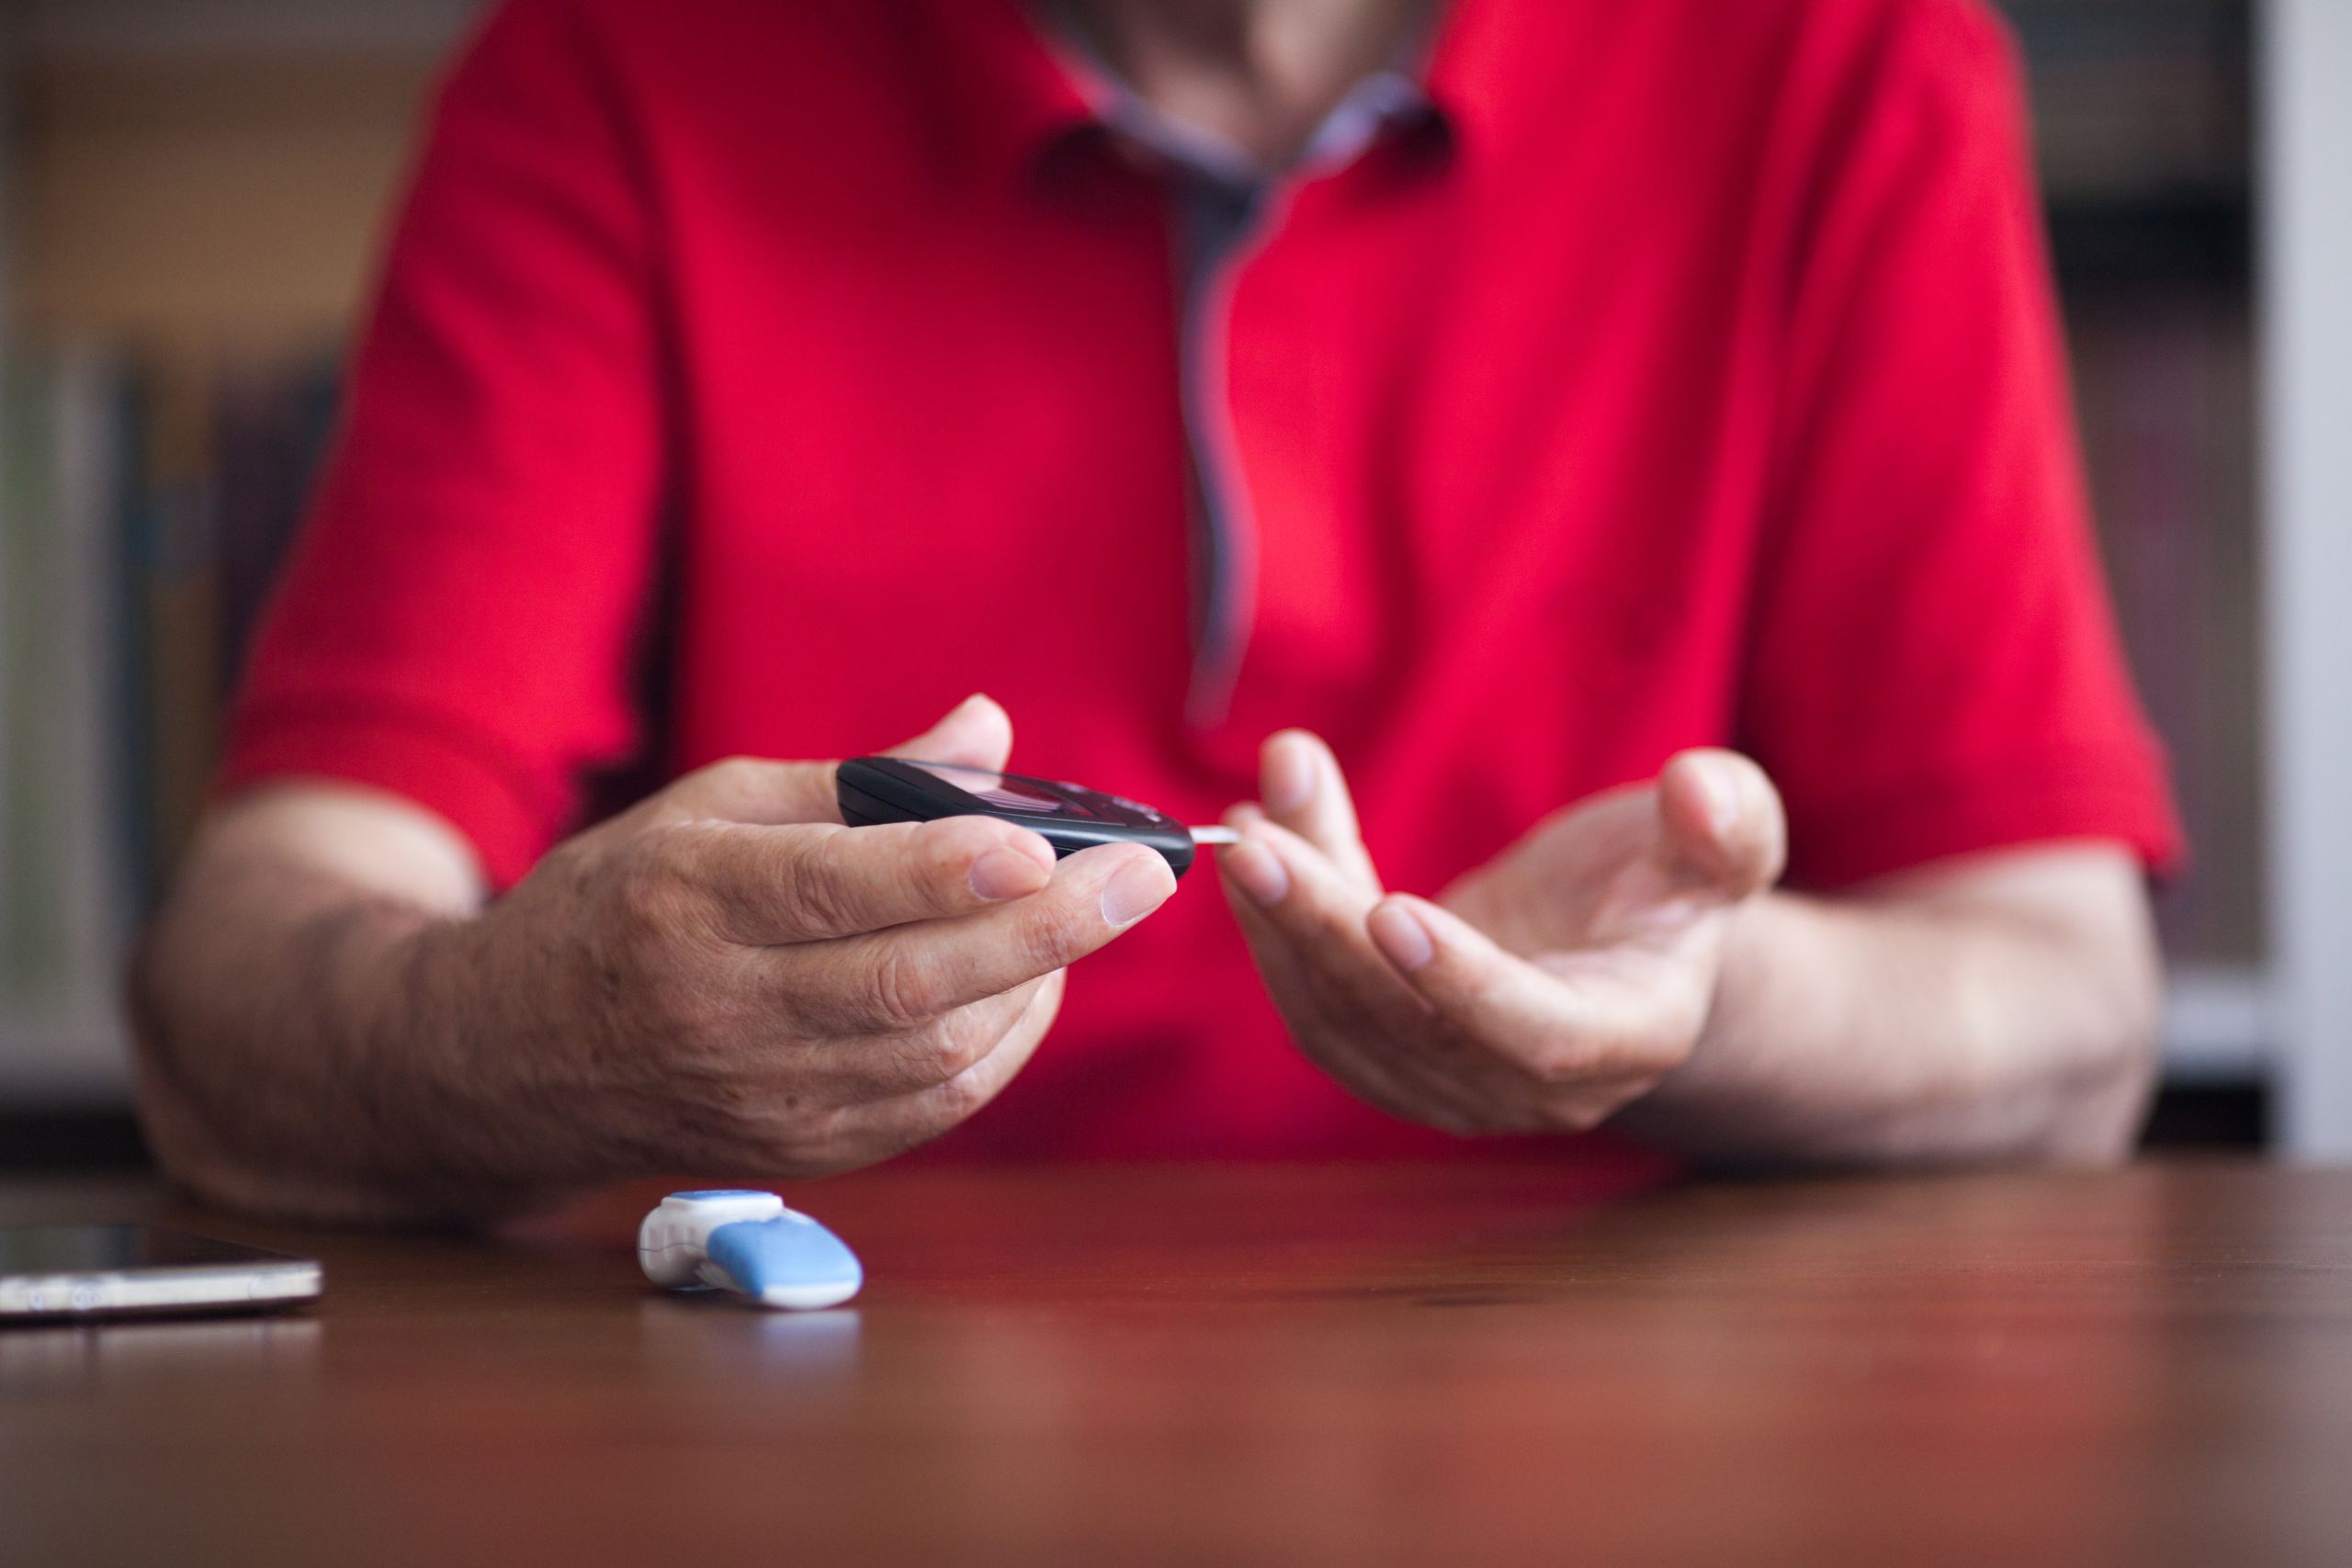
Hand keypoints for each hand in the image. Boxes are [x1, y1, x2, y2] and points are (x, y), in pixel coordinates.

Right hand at [468, 695, 1177, 1176]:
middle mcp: (719, 1009)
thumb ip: (859, 778)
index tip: (1041, 841)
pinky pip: (929, 1110)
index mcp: (683, 902)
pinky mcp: (796, 1152)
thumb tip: (992, 729)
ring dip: (1035, 985)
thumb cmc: (620, 905)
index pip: (828, 891)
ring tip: (1093, 915)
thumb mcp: (707, 808)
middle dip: (1044, 930)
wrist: (507, 1059)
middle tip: (1144, 876)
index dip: (943, 872)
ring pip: (932, 1056)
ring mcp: (759, 1096)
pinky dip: (999, 1047)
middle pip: (906, 984)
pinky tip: (1032, 986)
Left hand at [1215, 731, 1784, 1133]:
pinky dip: (1276, 929)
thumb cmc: (1675, 883)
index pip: (1535, 1032)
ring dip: (1282, 923)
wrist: (1623, 941)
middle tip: (1258, 842)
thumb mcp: (1725, 841)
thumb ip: (1727, 822)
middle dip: (1325, 928)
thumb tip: (1699, 787)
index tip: (1389, 909)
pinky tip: (1257, 841)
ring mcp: (1453, 1084)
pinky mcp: (1391, 1060)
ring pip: (1345, 1016)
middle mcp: (1533, 1084)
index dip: (1461, 982)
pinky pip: (1317, 1005)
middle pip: (1407, 1023)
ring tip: (1245, 824)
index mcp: (1629, 1036)